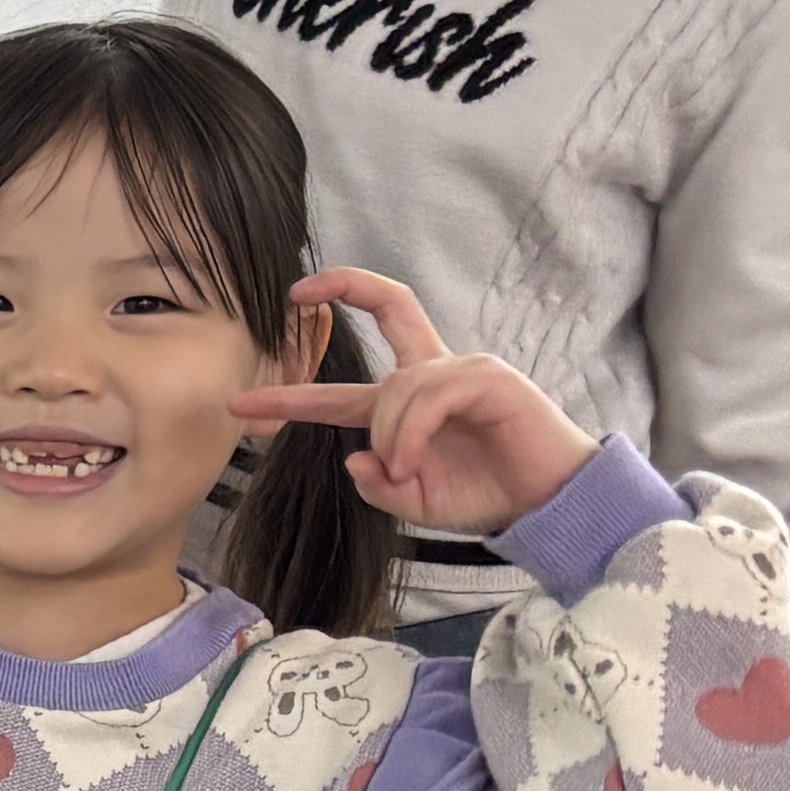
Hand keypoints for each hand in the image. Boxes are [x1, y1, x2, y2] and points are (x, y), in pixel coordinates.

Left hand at [233, 271, 592, 534]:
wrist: (548, 504)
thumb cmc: (487, 495)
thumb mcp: (414, 500)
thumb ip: (377, 483)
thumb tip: (353, 456)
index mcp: (411, 402)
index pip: (344, 388)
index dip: (293, 393)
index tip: (241, 404)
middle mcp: (434, 373)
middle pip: (390, 306)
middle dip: (343, 285)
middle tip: (297, 291)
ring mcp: (463, 368)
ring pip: (395, 389)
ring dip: (389, 436)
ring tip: (405, 472)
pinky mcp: (488, 377)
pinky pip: (426, 397)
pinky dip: (411, 434)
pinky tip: (416, 459)